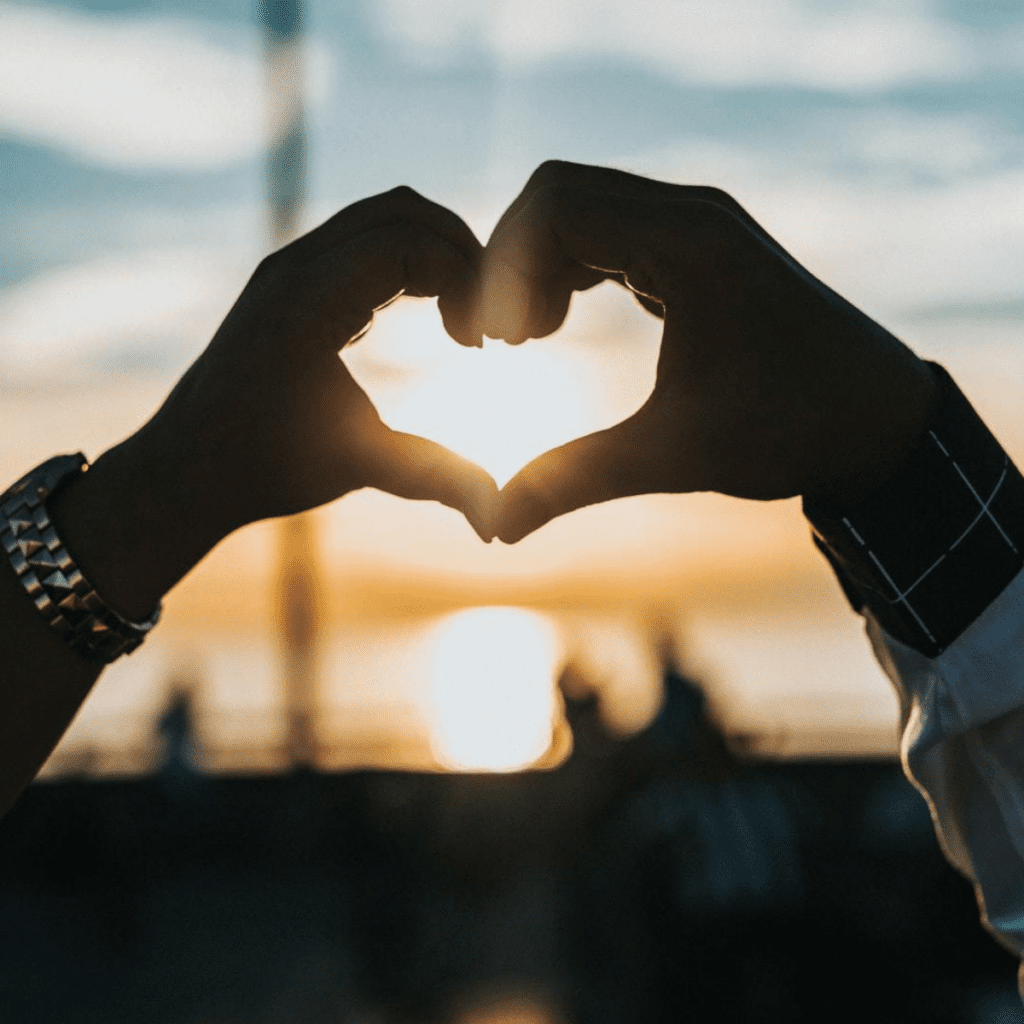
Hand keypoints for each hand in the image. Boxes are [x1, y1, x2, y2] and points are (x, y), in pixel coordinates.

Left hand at [51, 187, 497, 617]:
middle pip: (401, 211)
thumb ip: (433, 478)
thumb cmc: (264, 467)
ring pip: (382, 217)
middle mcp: (294, 268)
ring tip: (464, 317)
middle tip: (488, 317)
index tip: (483, 342)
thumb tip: (497, 519)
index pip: (409, 242)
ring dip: (436, 252)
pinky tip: (430, 317)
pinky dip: (409, 261)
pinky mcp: (292, 279)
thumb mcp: (357, 468)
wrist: (187, 467)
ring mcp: (289, 267)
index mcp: (307, 302)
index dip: (465, 278)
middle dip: (460, 252)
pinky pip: (363, 240)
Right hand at [483, 161, 936, 542]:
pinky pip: (612, 230)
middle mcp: (692, 215)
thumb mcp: (673, 455)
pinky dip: (572, 267)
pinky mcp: (701, 247)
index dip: (504, 269)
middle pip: (559, 195)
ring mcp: (699, 225)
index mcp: (687, 245)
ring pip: (583, 208)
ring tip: (529, 338)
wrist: (876, 420)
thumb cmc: (789, 430)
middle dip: (513, 262)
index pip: (554, 207)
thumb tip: (497, 526)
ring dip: (541, 264)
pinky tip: (562, 324)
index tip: (500, 343)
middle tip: (505, 341)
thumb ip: (575, 480)